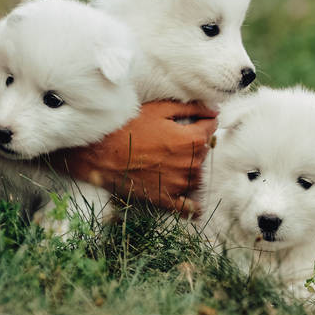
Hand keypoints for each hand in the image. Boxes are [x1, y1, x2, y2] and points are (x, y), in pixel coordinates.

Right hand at [56, 101, 216, 214]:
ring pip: (196, 173)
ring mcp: (180, 183)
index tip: (195, 120)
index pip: (211, 128)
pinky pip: (188, 206)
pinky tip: (196, 205)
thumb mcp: (160, 109)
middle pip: (204, 150)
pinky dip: (193, 205)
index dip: (203, 121)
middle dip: (194, 142)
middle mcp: (191, 163)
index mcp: (192, 140)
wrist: (101, 154)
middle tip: (173, 137)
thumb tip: (214, 110)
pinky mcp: (166, 198)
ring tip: (170, 158)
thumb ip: (192, 108)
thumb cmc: (129, 127)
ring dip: (190, 165)